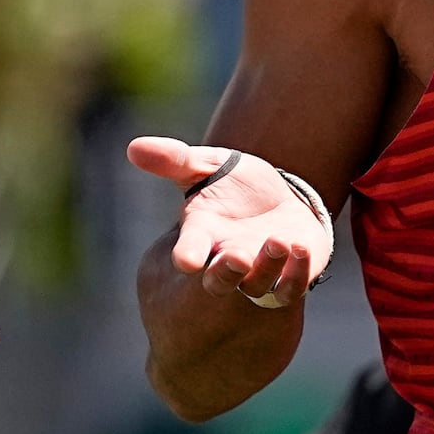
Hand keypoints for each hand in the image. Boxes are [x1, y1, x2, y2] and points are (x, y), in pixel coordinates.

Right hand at [129, 137, 332, 308]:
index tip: (186, 261)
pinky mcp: (289, 274)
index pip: (190, 250)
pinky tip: (300, 248)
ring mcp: (259, 270)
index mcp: (203, 235)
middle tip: (236, 258)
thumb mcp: (205, 165)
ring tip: (276, 241)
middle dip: (226, 272)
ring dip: (267, 266)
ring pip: (258, 284)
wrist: (275, 199)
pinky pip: (291, 286)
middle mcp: (228, 257)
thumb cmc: (232, 184)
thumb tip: (134, 147)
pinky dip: (297, 273)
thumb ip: (174, 160)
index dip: (188, 255)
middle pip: (220, 279)